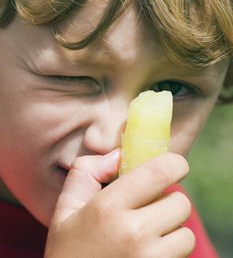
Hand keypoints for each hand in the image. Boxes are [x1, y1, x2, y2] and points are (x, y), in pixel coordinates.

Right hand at [44, 152, 194, 257]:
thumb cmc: (69, 252)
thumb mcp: (66, 208)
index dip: (174, 163)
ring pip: (186, 232)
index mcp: (109, 208)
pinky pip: (183, 255)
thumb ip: (87, 172)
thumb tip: (119, 155)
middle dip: (168, 201)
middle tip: (149, 208)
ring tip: (147, 236)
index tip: (172, 166)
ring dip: (171, 230)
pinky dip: (171, 252)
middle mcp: (134, 233)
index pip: (160, 171)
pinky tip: (148, 254)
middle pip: (180, 202)